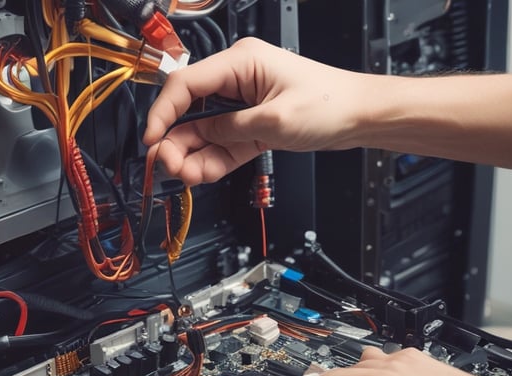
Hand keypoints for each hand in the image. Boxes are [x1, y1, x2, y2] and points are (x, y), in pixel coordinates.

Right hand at [144, 37, 366, 184]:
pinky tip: (200, 174)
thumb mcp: (274, 120)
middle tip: (169, 167)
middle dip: (176, 141)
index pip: (185, 84)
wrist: (361, 117)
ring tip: (185, 176)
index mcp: (240, 62)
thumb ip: (230, 129)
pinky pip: (223, 144)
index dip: (163, 113)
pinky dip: (211, 160)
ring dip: (192, 155)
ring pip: (204, 132)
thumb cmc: (331, 103)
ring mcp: (243, 104)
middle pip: (191, 111)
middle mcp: (237, 80)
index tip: (151, 139)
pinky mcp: (251, 125)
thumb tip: (195, 137)